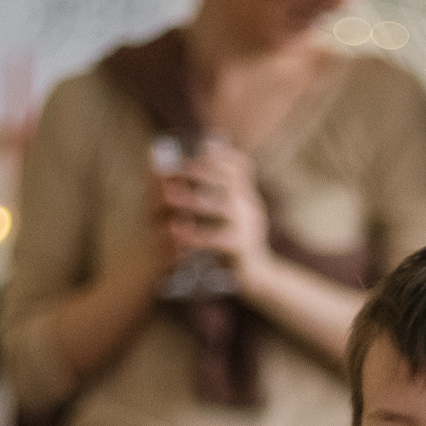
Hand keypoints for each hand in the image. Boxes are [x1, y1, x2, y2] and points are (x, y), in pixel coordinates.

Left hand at [156, 142, 275, 290]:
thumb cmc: (235, 242)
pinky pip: (218, 238)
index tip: (195, 149)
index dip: (219, 155)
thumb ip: (217, 194)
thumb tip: (198, 165)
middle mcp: (251, 206)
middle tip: (171, 171)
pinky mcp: (242, 248)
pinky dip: (195, 234)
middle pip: (228, 180)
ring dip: (192, 200)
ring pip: (222, 207)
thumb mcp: (230, 215)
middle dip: (198, 171)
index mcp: (247, 196)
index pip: (239, 166)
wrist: (257, 276)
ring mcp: (249, 227)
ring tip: (167, 196)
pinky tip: (175, 232)